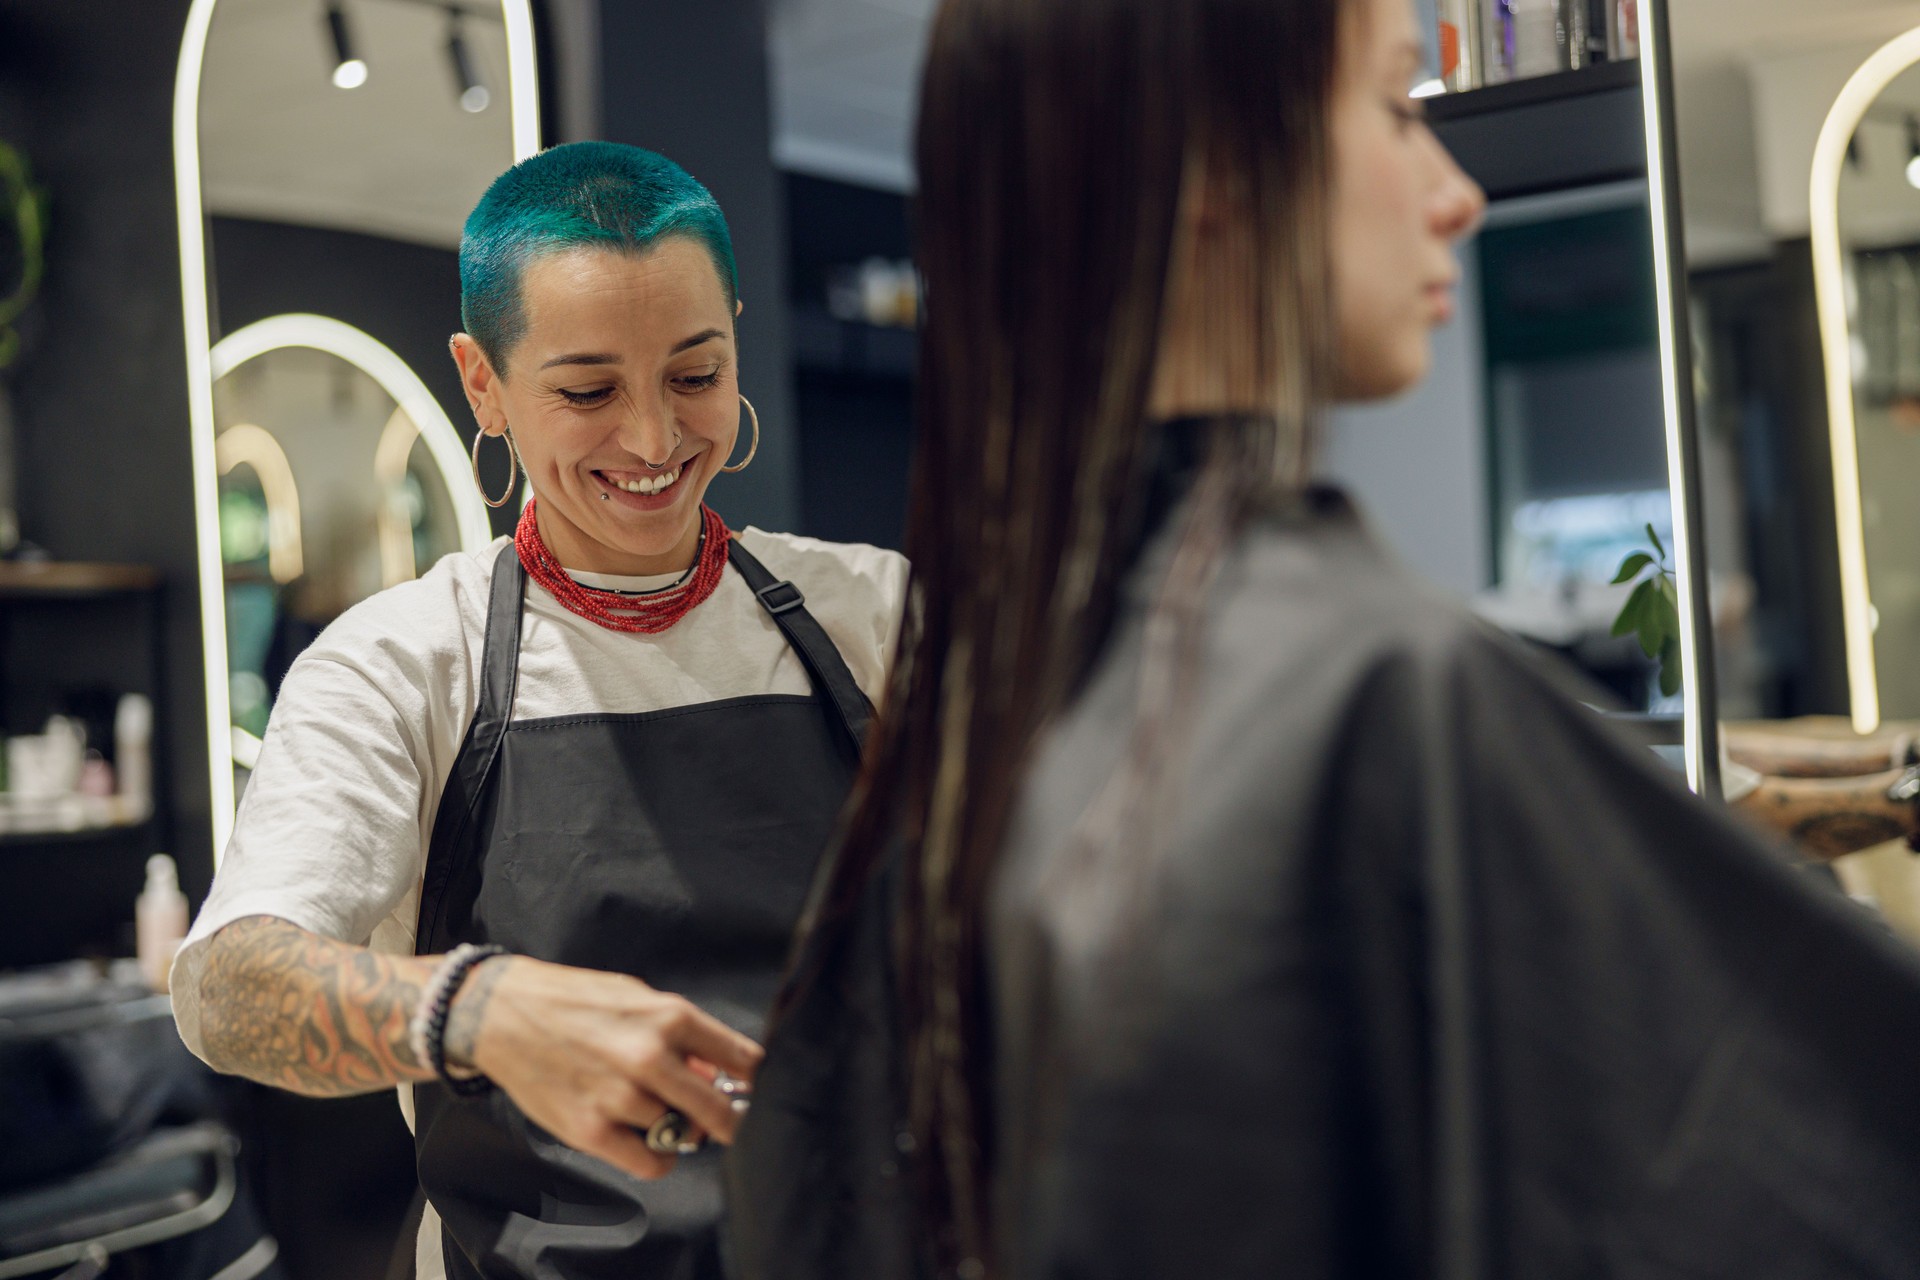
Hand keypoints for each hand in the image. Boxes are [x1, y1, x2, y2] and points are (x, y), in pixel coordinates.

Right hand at [448, 956, 763, 1179]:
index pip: (743, 1060)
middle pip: (721, 1110)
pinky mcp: (591, 1130)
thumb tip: (718, 1071)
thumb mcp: (638, 997)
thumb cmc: (575, 1001)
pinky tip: (649, 1141)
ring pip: (682, 1136)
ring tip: (661, 1114)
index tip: (756, 1092)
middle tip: (727, 1122)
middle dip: (731, 1121)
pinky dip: (658, 1158)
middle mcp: (649, 1057)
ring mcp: (619, 1097)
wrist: (502, 1013)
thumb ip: (682, 1035)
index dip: (757, 1082)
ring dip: (681, 1132)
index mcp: (669, 1017)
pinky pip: (651, 1163)